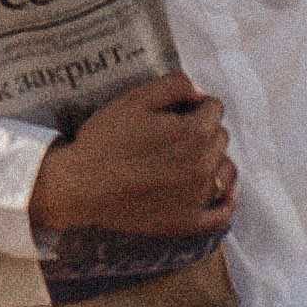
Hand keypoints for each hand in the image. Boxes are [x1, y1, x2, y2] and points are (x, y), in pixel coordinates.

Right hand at [29, 73, 236, 242]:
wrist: (80, 185)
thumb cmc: (105, 139)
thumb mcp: (135, 98)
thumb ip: (175, 85)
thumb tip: (200, 94)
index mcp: (194, 133)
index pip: (215, 108)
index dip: (194, 106)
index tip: (175, 112)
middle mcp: (203, 165)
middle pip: (221, 137)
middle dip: (203, 130)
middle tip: (173, 135)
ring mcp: (198, 197)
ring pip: (226, 170)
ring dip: (214, 160)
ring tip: (190, 159)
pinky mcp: (188, 222)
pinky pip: (222, 213)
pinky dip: (226, 200)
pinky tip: (221, 191)